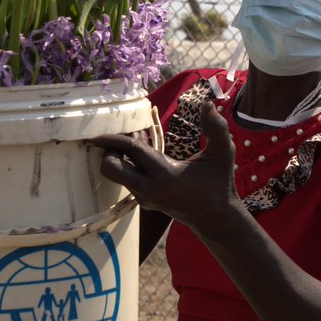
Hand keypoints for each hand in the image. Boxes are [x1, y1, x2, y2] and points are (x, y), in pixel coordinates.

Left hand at [90, 101, 239, 231]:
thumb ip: (216, 128)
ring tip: (139, 139)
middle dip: (109, 150)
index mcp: (165, 175)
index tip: (98, 131)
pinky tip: (145, 153)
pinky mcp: (144, 201)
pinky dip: (129, 164)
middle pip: (110, 169)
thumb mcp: (223, 153)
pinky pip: (126, 179)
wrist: (215, 218)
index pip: (132, 151)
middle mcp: (149, 189)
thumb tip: (207, 103)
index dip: (115, 138)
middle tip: (124, 135)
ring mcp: (144, 198)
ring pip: (117, 175)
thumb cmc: (219, 182)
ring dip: (120, 156)